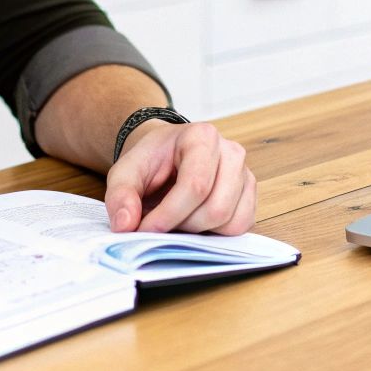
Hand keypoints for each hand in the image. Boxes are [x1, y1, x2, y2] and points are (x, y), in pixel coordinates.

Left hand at [104, 121, 256, 234]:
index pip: (195, 185)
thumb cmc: (150, 162)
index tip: (145, 230)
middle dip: (183, 226)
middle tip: (160, 224)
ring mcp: (245, 173)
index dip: (169, 215)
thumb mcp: (124, 172)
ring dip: (199, 232)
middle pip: (215, 208)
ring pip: (230, 221)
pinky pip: (241, 226)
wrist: (166, 156)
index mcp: (202, 137)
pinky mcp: (250, 195)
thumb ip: (120, 196)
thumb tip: (125, 225)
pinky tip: (195, 222)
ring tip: (177, 220)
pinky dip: (216, 234)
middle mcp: (231, 152)